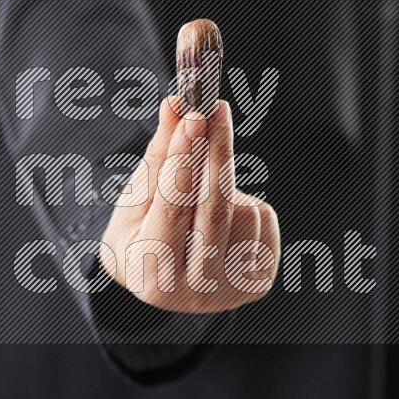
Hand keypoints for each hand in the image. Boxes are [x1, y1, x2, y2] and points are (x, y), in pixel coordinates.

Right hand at [99, 97, 280, 312]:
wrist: (165, 282)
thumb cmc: (142, 235)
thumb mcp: (136, 200)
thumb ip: (159, 155)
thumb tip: (176, 106)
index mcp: (152, 276)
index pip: (171, 208)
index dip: (183, 160)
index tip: (193, 117)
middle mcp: (194, 292)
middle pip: (214, 209)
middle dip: (215, 151)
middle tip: (215, 109)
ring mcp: (232, 290)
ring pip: (242, 210)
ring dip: (225, 185)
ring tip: (202, 196)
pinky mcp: (259, 280)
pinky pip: (263, 219)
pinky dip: (244, 202)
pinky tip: (224, 217)